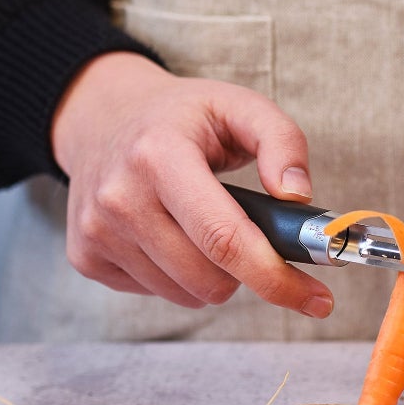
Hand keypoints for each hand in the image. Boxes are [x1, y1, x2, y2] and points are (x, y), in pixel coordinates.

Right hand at [50, 52, 333, 316]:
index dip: (275, 276)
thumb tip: (297, 196)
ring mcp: (97, 231)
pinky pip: (156, 293)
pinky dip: (178, 275)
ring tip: (208, 229)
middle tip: (260, 245)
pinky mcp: (86, 256)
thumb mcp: (238, 106)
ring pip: (185, 294)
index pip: (223, 237)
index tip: (317, 299)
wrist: (103, 117)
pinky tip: (173, 235)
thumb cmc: (181, 116)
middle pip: (208, 278)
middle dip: (250, 272)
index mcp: (159, 155)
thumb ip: (282, 141)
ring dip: (213, 275)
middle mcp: (120, 197)